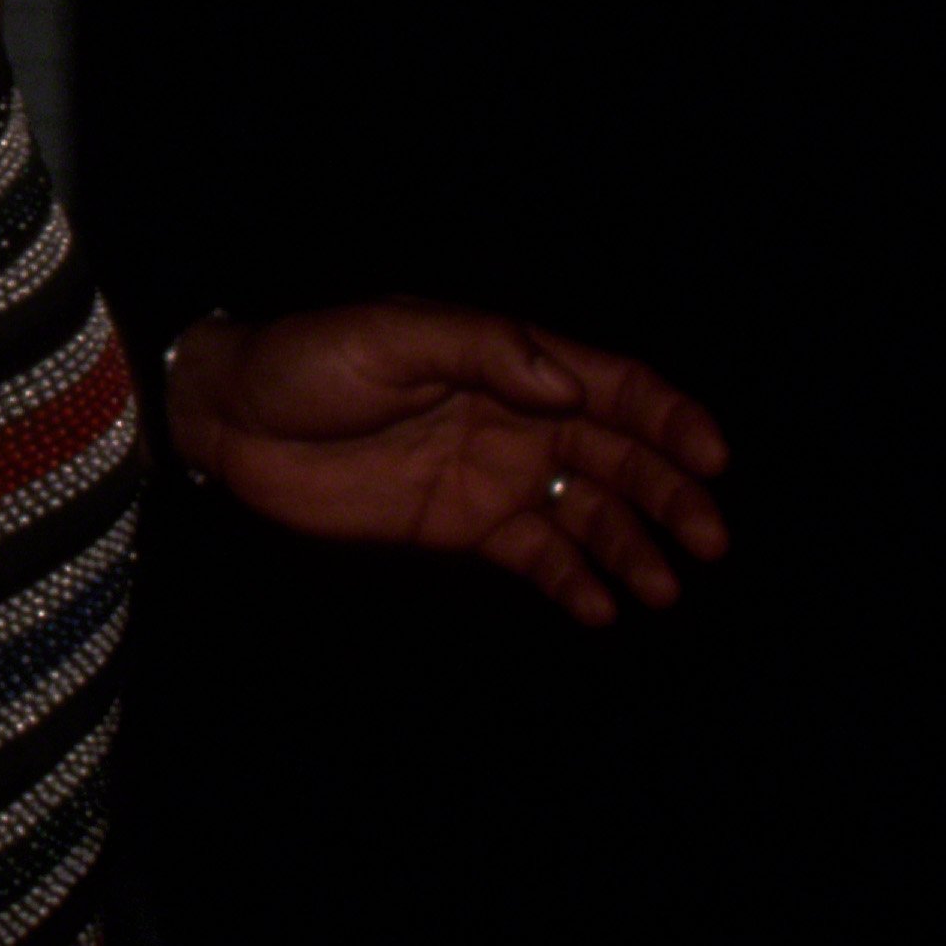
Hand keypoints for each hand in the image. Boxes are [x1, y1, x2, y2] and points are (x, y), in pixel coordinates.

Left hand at [165, 300, 729, 626]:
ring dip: (633, 546)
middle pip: (618, 455)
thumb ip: (484, 352)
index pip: (612, 386)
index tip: (712, 457)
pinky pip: (538, 556)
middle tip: (708, 539)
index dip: (669, 417)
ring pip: (590, 512)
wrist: (232, 419)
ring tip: (663, 588)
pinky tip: (600, 607)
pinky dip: (575, 581)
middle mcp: (517, 417)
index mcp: (508, 362)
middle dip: (671, 493)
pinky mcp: (464, 525)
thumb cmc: (309, 360)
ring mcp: (494, 474)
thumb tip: (569, 385)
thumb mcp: (392, 337)